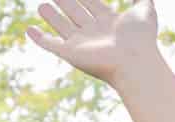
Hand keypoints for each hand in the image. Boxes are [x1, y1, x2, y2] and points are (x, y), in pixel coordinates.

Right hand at [28, 0, 160, 85]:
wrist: (134, 63)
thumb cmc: (141, 38)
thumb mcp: (145, 10)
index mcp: (110, 22)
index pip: (93, 3)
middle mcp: (94, 32)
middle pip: (76, 13)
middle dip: (66, 2)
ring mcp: (82, 43)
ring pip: (62, 26)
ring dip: (52, 17)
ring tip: (42, 6)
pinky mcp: (71, 53)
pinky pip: (50, 45)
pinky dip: (38, 38)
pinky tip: (29, 30)